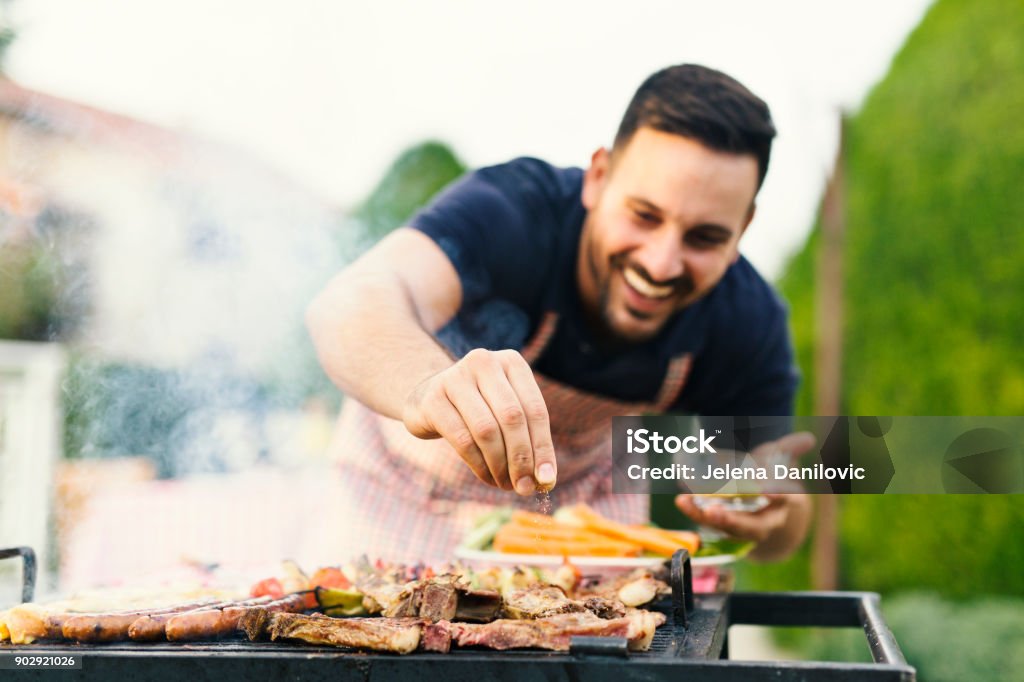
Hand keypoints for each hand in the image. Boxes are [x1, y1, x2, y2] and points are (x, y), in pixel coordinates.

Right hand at [402, 348, 557, 495]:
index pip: (535, 409)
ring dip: (500, 465)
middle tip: (525, 487)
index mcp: (511, 362)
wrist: (427, 397)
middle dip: (521, 459)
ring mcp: (455, 378)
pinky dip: (479, 465)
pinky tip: (487, 477)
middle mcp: (484, 362)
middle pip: (512, 418)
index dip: (543, 447)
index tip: (547, 479)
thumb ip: (528, 440)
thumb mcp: (506, 413)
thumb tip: (545, 480)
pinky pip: (463, 439)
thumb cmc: (478, 408)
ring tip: (505, 484)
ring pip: (487, 430)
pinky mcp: (433, 399)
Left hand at [674, 431, 815, 560]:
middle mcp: (765, 519)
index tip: (767, 490)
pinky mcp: (723, 525)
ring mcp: (743, 526)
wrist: (764, 503)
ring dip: (704, 517)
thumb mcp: (781, 460)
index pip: (784, 499)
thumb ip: (790, 449)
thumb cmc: (772, 476)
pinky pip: (709, 522)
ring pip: (726, 528)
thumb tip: (809, 437)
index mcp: (785, 501)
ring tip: (685, 502)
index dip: (777, 494)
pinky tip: (681, 499)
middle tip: (714, 512)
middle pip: (752, 526)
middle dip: (733, 520)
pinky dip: (694, 511)